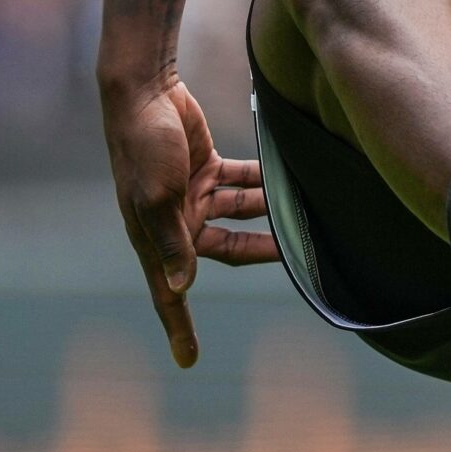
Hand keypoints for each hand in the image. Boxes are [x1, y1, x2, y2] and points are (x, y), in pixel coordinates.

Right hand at [101, 73, 277, 367]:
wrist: (143, 91)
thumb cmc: (144, 145)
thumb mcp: (158, 195)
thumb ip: (174, 240)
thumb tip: (183, 286)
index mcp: (155, 237)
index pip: (169, 292)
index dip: (179, 327)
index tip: (189, 360)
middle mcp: (175, 221)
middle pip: (226, 250)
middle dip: (261, 254)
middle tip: (303, 260)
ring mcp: (192, 194)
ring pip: (241, 215)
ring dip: (271, 214)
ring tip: (307, 215)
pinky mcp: (206, 168)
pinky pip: (242, 183)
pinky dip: (264, 182)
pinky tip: (290, 180)